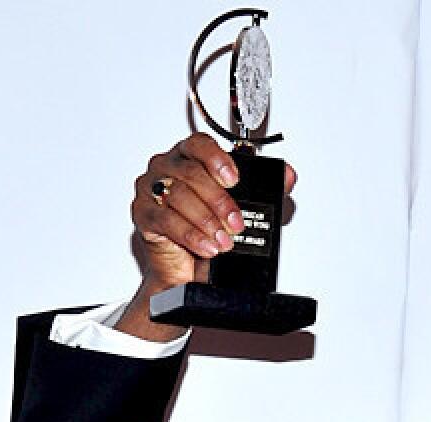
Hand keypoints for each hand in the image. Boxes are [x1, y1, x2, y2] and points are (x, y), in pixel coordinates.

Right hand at [118, 133, 296, 339]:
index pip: (199, 143)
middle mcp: (167, 168)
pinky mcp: (142, 214)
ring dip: (207, 221)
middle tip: (236, 223)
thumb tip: (287, 174)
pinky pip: (165, 220)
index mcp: (190, 156)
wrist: (189, 268)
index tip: (234, 179)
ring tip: (224, 240)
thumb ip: (266, 188)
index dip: (217, 159)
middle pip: (191, 173)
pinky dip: (191, 235)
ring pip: (178, 196)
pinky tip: (206, 246)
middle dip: (219, 201)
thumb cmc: (211, 230)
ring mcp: (151, 189)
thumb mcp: (243, 208)